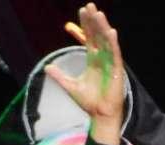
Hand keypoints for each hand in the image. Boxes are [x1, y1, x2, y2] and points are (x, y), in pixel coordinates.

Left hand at [49, 5, 125, 144]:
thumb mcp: (70, 86)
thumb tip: (47, 67)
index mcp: (93, 60)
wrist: (100, 114)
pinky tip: (110, 32)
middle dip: (93, 21)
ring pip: (106, 41)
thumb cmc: (89, 101)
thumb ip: (60, 76)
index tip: (81, 12)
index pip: (89, 38)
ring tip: (98, 14)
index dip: (85, 25)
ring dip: (102, 27)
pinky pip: (115, 54)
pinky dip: (113, 43)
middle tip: (89, 6)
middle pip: (97, 35)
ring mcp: (110, 62)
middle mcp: (102, 58)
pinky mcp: (116, 69)